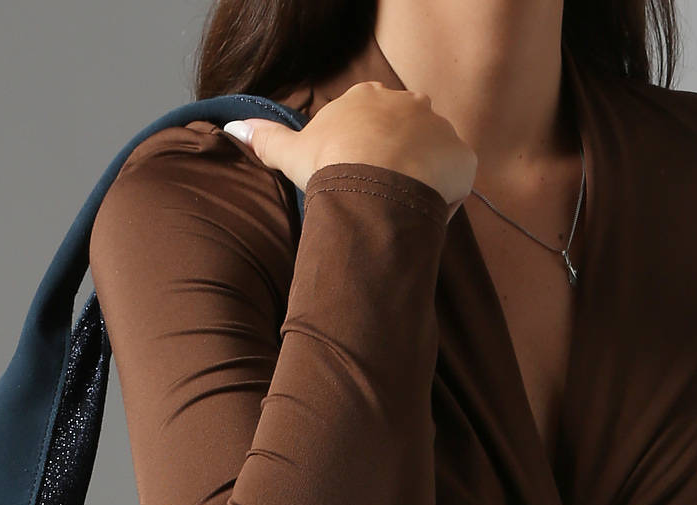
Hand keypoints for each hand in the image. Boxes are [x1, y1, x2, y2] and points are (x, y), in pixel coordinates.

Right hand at [222, 81, 476, 219]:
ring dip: (420, 180)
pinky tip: (422, 214)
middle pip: (403, 135)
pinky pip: (455, 180)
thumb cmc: (332, 164)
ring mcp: (439, 128)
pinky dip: (443, 197)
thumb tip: (235, 129)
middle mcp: (408, 103)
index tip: (354, 177)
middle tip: (376, 195)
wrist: (374, 180)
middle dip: (394, 163)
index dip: (362, 151)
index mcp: (368, 98)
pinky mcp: (461, 157)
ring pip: (432, 157)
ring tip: (398, 209)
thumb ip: (266, 140)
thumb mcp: (292, 153)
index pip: (369, 122)